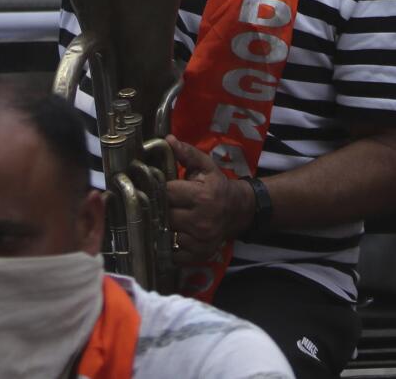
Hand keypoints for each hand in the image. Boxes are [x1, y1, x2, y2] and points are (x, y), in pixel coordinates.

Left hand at [163, 135, 252, 266]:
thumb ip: (186, 154)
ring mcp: (201, 241)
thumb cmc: (217, 186)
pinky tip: (175, 234)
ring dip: (164, 227)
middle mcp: (201, 221)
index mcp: (202, 197)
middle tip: (162, 203)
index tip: (156, 187)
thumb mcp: (206, 166)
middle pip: (164, 215)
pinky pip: (174, 254)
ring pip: (167, 234)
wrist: (238, 211)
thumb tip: (168, 139)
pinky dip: (171, 246)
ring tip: (169, 218)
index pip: (167, 193)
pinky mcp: (200, 255)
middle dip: (160, 208)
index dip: (159, 189)